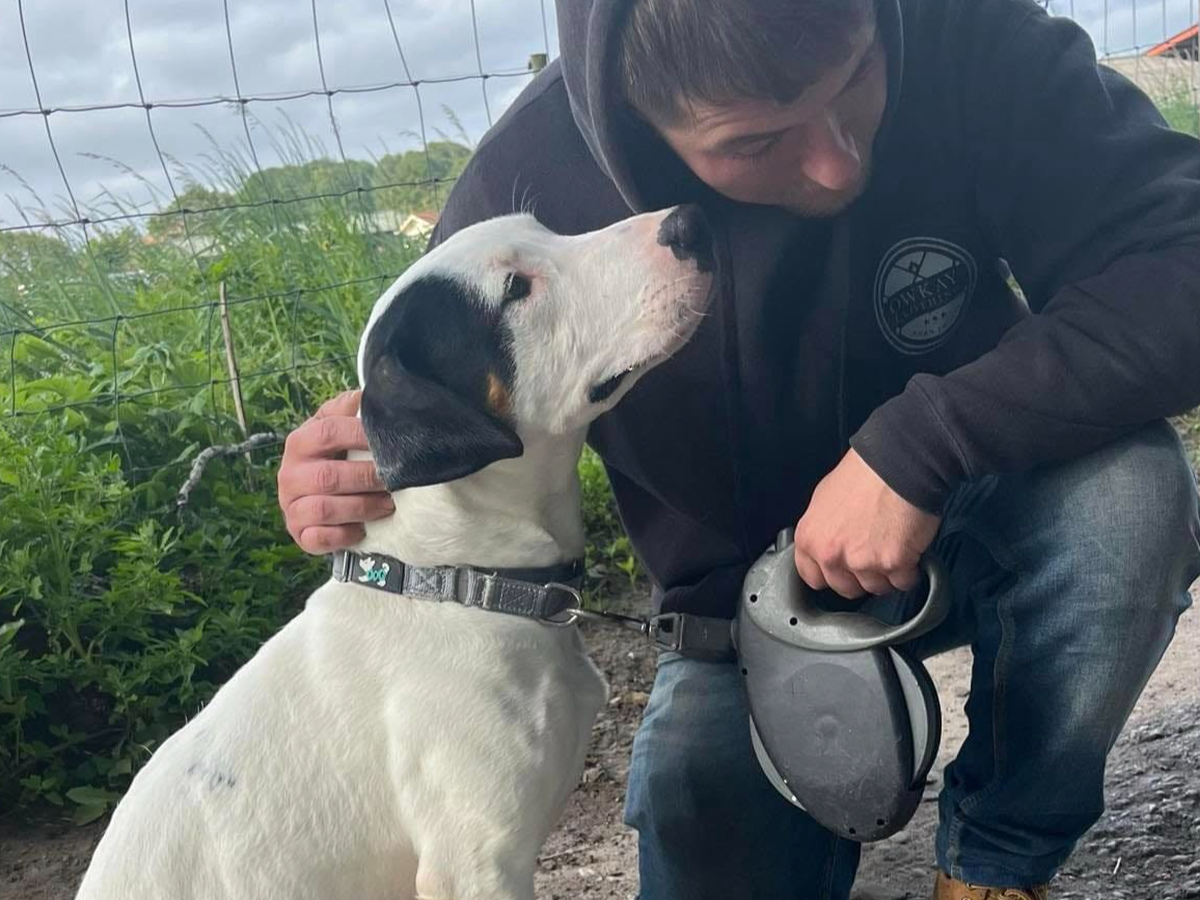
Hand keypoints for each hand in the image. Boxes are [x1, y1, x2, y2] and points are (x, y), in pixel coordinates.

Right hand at [278, 390, 394, 554]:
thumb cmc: (334, 456)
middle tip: (398, 479)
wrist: (315, 494)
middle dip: (369, 478)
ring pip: (325, 508)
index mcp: (300, 442)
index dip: (360, 435)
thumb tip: (372, 392)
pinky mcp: (300, 534)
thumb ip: (350, 409)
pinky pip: (319, 539)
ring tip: (389, 504)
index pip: (328, 432)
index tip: (392, 440)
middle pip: (329, 476)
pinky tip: (362, 530)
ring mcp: (291, 506)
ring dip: (363, 508)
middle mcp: (290, 474)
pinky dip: (344, 535)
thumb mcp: (338, 426)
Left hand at [793, 448, 940, 598]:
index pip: (812, 577)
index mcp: (810, 538)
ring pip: (876, 587)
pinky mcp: (892, 563)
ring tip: (893, 544)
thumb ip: (823, 530)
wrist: (898, 464)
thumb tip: (829, 545)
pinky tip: (909, 548)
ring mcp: (861, 561)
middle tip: (873, 554)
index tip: (843, 570)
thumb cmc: (864, 474)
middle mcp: (831, 554)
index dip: (831, 574)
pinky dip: (910, 570)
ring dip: (887, 573)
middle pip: (846, 588)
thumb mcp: (824, 499)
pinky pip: (903, 582)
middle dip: (861, 576)